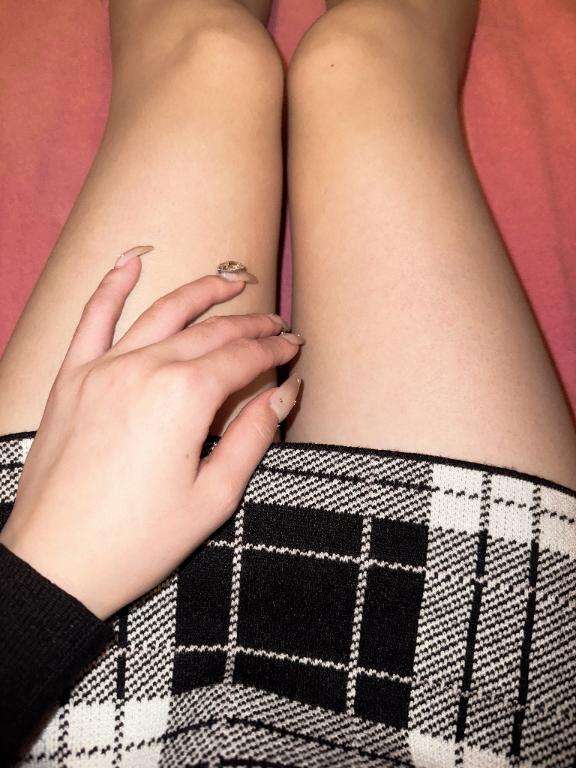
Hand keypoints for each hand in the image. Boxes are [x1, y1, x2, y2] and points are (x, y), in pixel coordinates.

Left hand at [0, 248, 302, 618]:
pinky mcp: (72, 379)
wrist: (56, 562)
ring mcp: (103, 368)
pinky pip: (92, 319)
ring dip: (201, 293)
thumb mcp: (213, 497)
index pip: (244, 358)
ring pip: (163, 314)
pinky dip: (112, 286)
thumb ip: (253, 436)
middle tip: (276, 321)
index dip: (275, 349)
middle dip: (250, 323)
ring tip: (230, 281)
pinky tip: (131, 261)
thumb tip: (286, 392)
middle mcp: (145, 368)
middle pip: (210, 332)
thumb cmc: (138, 541)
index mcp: (185, 397)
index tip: (294, 346)